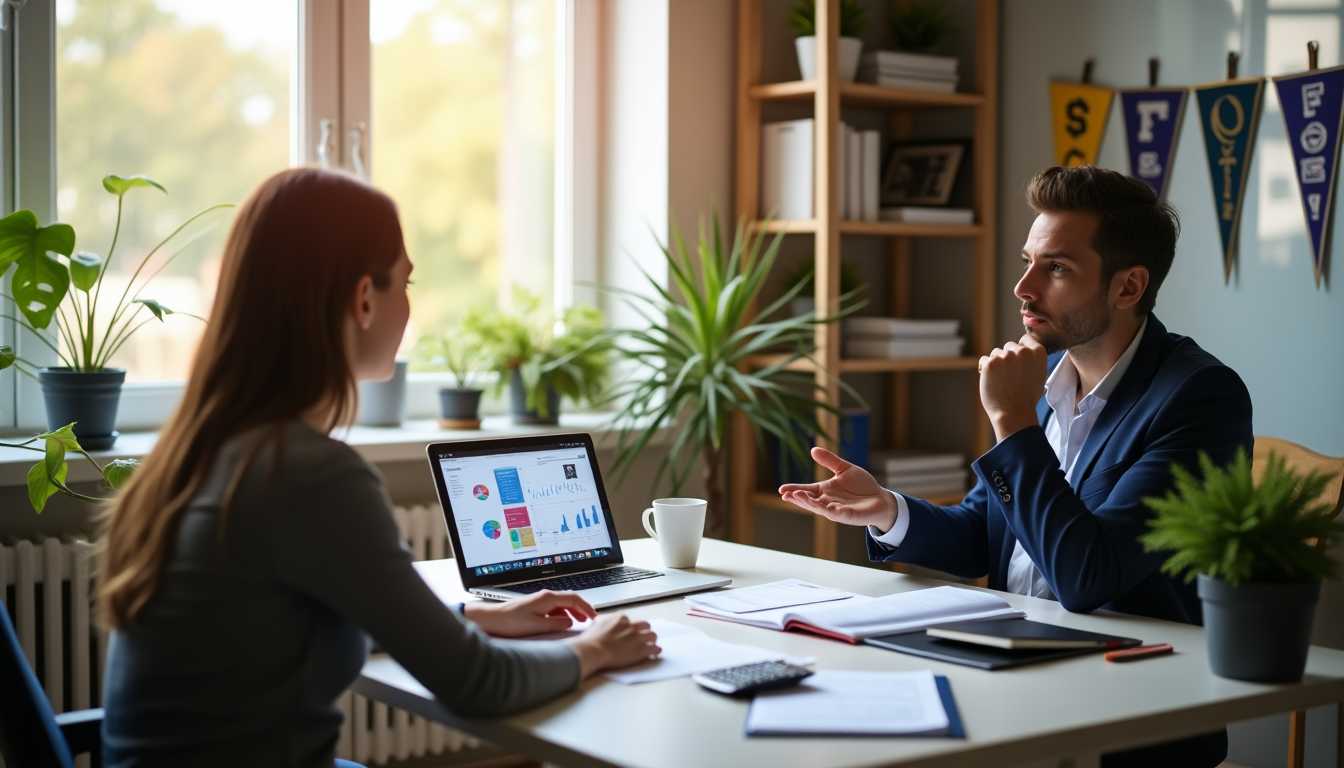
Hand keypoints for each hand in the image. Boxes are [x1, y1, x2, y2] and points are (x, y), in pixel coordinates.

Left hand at [464, 590, 596, 637]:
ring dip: (573, 612)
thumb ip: (556, 624)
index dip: (587, 607)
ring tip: (580, 622)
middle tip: (591, 619)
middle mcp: (545, 596)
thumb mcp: (537, 625)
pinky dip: (563, 614)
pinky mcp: (536, 606)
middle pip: (570, 599)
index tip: (594, 616)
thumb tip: (570, 622)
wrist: (492, 619)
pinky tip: (563, 623)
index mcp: (547, 598)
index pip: (574, 598)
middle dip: (582, 609)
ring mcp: (540, 600)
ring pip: (563, 604)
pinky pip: (555, 608)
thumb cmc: (510, 621)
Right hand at [568, 614, 659, 678]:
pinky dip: (655, 651)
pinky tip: (654, 654)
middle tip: (643, 638)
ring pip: (652, 636)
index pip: (630, 620)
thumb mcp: (595, 624)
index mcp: (621, 618)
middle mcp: (631, 625)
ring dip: (652, 640)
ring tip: (651, 645)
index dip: (630, 627)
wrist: (593, 651)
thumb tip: (600, 621)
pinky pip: (655, 649)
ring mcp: (638, 637)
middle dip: (644, 631)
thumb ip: (602, 621)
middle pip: (645, 625)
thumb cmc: (590, 640)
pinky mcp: (642, 650)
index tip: (628, 632)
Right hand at [777, 447, 898, 531]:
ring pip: (818, 508)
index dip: (794, 489)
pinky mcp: (847, 515)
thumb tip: (813, 449)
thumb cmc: (862, 486)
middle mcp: (827, 501)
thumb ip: (830, 461)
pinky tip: (818, 505)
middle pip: (808, 500)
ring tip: (796, 496)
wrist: (881, 498)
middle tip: (785, 494)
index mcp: (825, 491)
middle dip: (797, 498)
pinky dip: (826, 509)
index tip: (781, 489)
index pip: (806, 490)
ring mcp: (836, 509)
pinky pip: (834, 513)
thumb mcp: (845, 469)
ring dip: (807, 503)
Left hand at [979, 334, 1047, 440]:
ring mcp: (1006, 356)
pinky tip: (992, 382)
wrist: (1014, 413)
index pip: (1025, 340)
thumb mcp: (1039, 374)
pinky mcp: (990, 363)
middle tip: (1011, 378)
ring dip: (997, 364)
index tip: (1019, 363)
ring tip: (1003, 382)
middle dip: (1008, 359)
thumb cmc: (1027, 397)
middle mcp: (1023, 351)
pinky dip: (985, 370)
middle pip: (1010, 347)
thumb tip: (1022, 347)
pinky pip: (984, 360)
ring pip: (996, 353)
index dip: (1020, 351)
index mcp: (1038, 352)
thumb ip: (1032, 359)